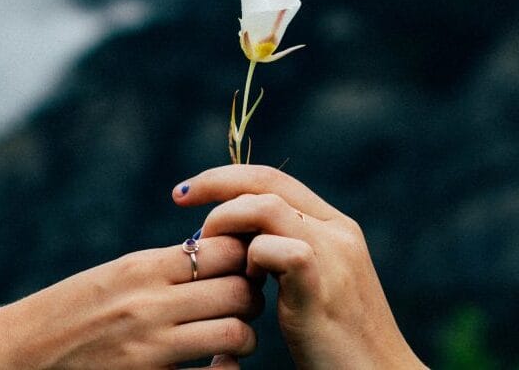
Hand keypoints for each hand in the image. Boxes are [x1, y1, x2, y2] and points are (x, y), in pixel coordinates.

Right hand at [0, 236, 261, 368]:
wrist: (14, 357)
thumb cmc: (67, 315)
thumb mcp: (112, 277)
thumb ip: (161, 268)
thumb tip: (214, 253)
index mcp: (141, 269)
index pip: (225, 250)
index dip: (244, 258)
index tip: (239, 269)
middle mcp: (150, 305)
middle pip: (240, 290)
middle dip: (251, 298)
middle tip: (242, 306)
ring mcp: (151, 349)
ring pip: (237, 334)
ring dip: (243, 337)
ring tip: (230, 339)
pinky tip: (215, 369)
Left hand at [172, 165, 424, 368]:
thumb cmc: (336, 341)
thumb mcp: (310, 287)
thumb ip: (282, 256)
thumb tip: (236, 242)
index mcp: (335, 227)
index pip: (274, 179)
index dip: (227, 178)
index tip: (190, 192)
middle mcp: (338, 230)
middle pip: (266, 181)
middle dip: (215, 183)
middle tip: (180, 199)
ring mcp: (333, 254)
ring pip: (265, 206)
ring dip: (226, 222)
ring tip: (210, 250)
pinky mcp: (321, 285)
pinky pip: (272, 249)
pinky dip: (248, 259)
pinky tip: (247, 283)